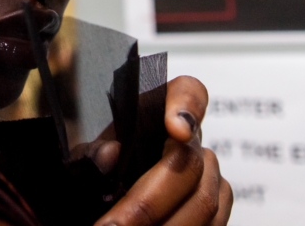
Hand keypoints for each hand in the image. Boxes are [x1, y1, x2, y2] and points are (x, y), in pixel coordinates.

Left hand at [73, 76, 232, 225]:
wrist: (110, 202)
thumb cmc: (99, 173)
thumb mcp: (85, 161)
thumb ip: (90, 155)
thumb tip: (109, 153)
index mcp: (157, 114)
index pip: (187, 91)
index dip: (188, 105)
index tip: (176, 128)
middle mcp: (191, 140)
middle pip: (187, 163)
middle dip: (148, 203)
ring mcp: (210, 173)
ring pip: (204, 202)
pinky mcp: (218, 205)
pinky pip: (215, 223)